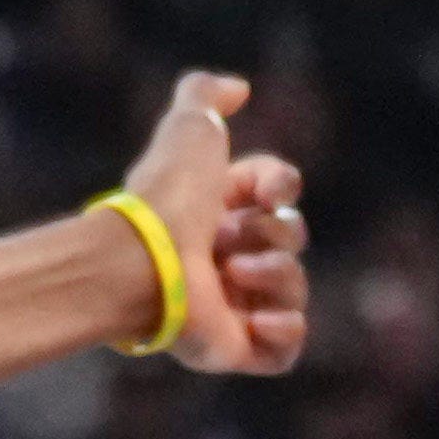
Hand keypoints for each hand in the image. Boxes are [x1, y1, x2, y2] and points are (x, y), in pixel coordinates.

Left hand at [119, 72, 310, 376]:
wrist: (144, 261)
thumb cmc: (167, 195)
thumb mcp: (188, 126)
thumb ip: (206, 93)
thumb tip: (240, 89)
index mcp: (215, 206)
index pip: (277, 190)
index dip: (281, 184)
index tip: (269, 189)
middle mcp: (224, 254)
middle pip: (291, 236)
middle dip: (275, 232)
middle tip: (232, 240)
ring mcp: (231, 304)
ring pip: (294, 288)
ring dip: (276, 275)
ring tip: (233, 274)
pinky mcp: (236, 347)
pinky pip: (287, 349)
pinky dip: (285, 331)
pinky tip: (257, 317)